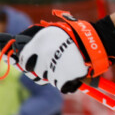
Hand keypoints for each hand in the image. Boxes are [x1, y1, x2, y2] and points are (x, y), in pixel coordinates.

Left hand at [0, 10, 114, 92]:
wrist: (95, 42)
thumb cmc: (75, 34)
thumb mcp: (52, 30)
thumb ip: (36, 39)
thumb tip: (19, 45)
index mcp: (39, 43)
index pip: (21, 59)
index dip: (22, 61)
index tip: (22, 61)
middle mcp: (43, 57)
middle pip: (31, 72)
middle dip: (37, 69)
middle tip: (47, 63)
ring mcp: (53, 70)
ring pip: (44, 79)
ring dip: (50, 74)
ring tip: (61, 65)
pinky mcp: (63, 80)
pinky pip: (58, 84)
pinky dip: (63, 80)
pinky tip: (69, 71)